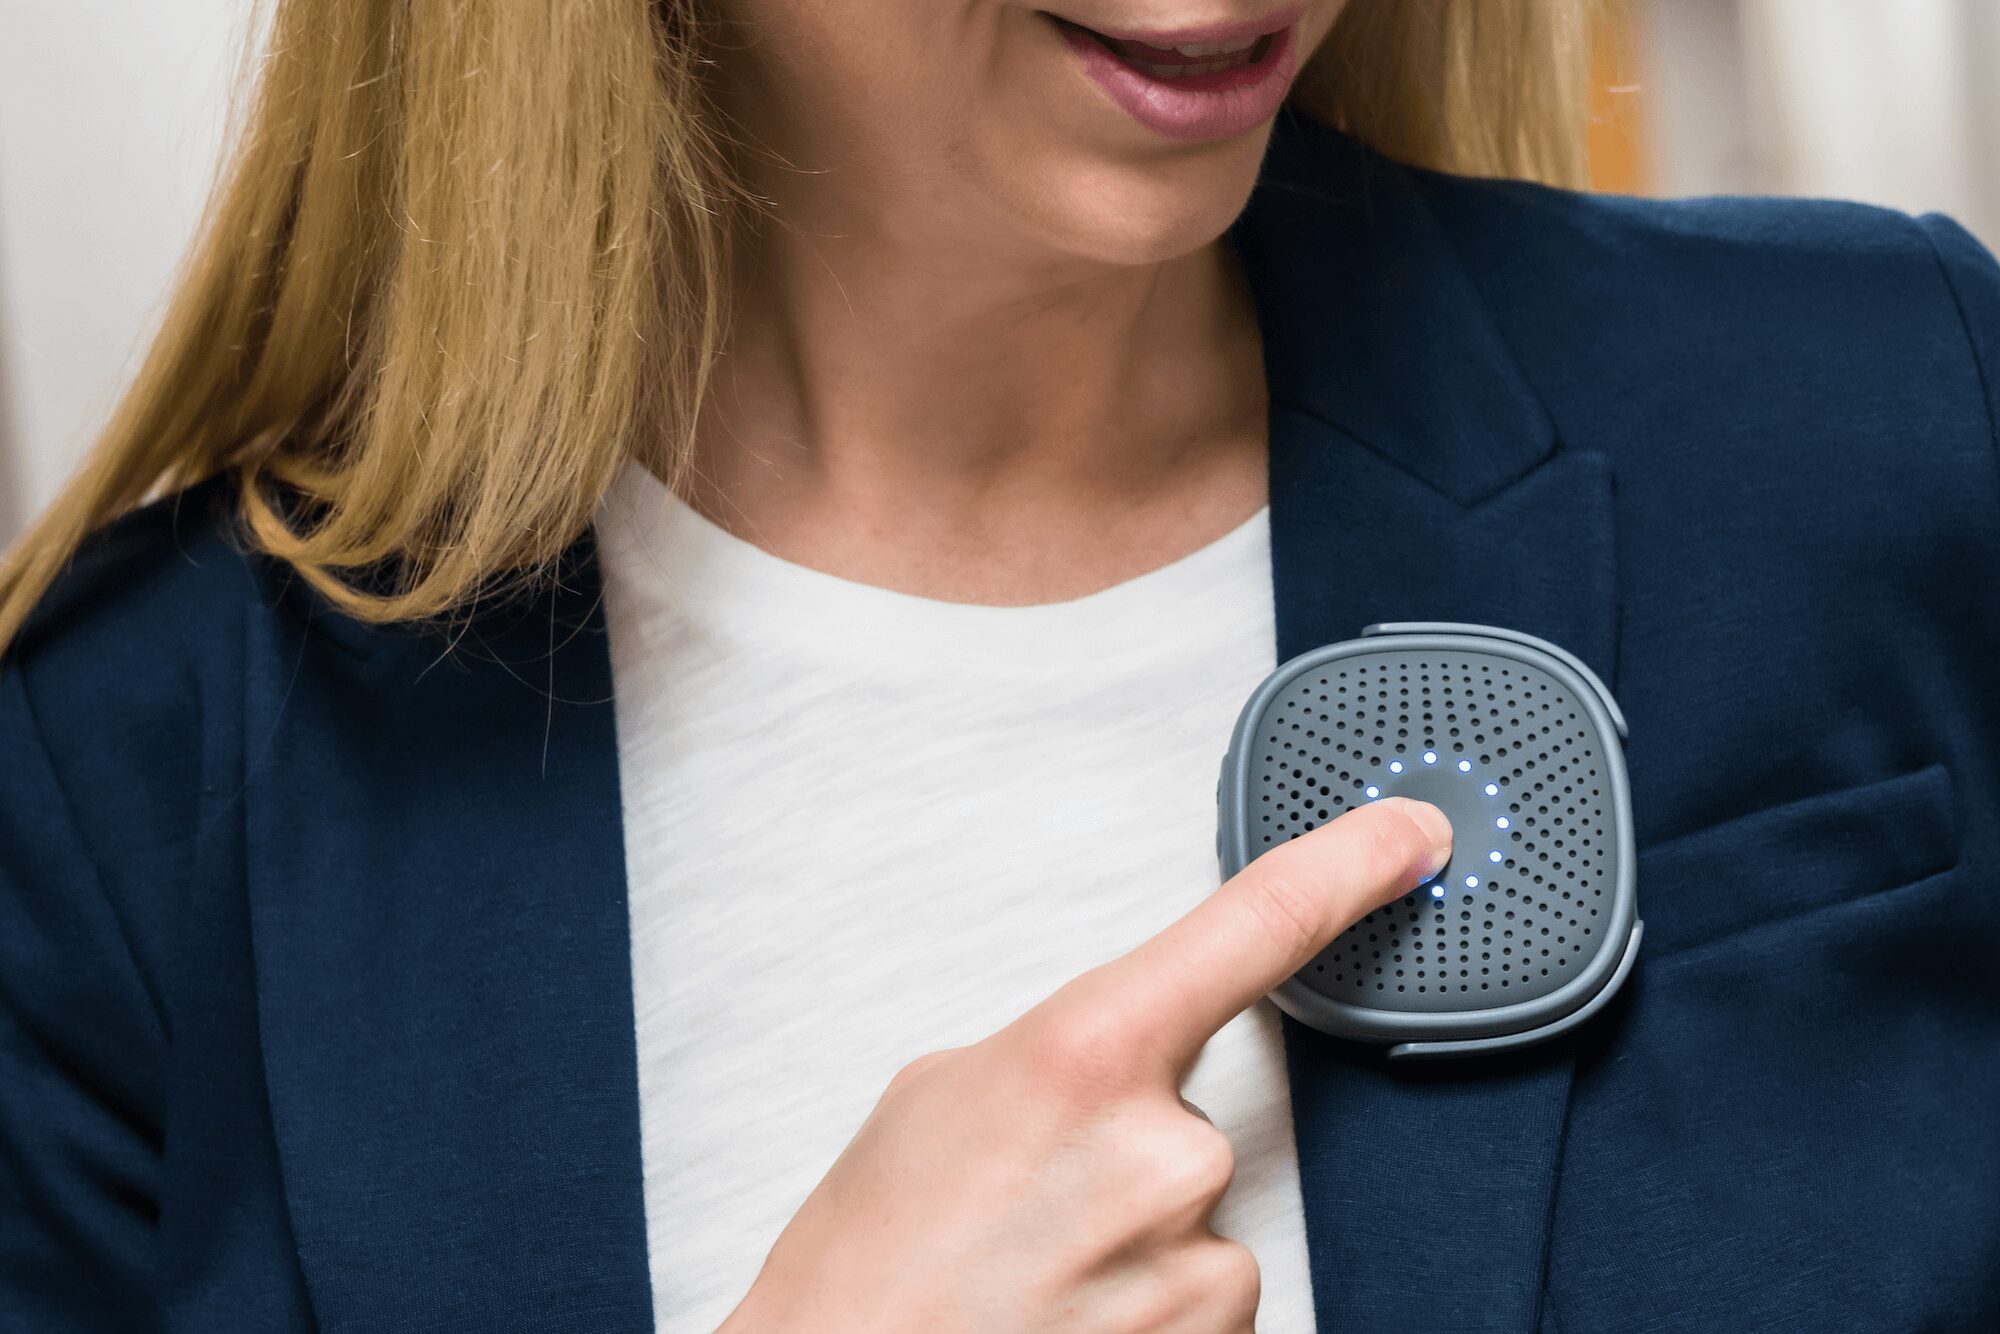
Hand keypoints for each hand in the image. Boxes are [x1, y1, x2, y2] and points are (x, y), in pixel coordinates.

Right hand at [715, 795, 1452, 1332]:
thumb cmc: (870, 1266)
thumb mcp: (941, 1098)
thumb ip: (1059, 1053)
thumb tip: (1113, 1064)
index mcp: (1087, 1054)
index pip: (1262, 923)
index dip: (1352, 864)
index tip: (1409, 838)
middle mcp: (1165, 1153)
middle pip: (1192, 1113)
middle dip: (1124, 1146)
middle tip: (1028, 1200)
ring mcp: (1199, 1259)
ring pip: (1196, 1214)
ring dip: (1129, 1235)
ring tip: (1030, 1272)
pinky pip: (1203, 1291)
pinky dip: (1143, 1303)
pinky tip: (1066, 1315)